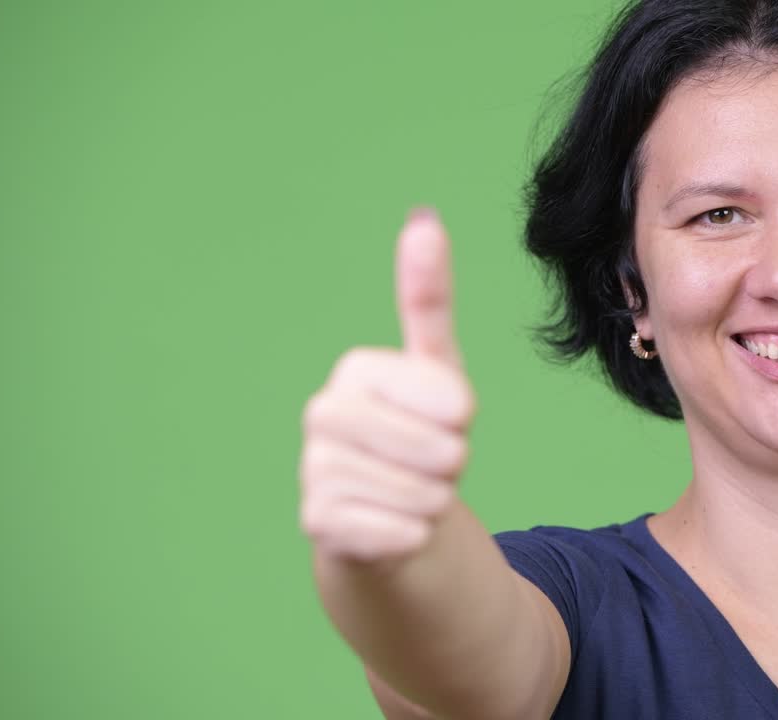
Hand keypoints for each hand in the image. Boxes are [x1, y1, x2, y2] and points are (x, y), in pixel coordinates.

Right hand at [299, 208, 474, 562]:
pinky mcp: (317, 524)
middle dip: (451, 466)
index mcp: (355, 369)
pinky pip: (399, 534)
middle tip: (428, 464)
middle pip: (439, 450)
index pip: (452, 401)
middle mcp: (322, 413)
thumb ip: (428, 298)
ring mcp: (314, 470)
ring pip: (423, 495)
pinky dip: (413, 536)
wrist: (387, 517)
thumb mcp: (437, 370)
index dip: (463, 421)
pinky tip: (393, 527)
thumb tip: (423, 217)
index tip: (444, 421)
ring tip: (411, 493)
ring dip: (433, 502)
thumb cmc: (419, 436)